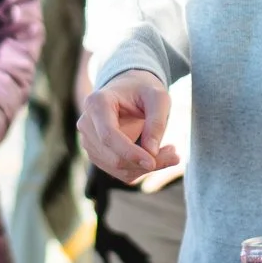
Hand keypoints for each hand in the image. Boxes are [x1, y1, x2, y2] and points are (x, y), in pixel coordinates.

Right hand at [78, 69, 177, 183]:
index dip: (129, 153)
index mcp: (97, 103)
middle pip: (113, 156)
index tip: (152, 163)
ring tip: (169, 152)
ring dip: (145, 167)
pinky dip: (140, 168)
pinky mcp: (96, 154)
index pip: (108, 136)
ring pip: (117, 168)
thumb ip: (157, 122)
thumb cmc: (144, 90)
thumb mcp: (158, 97)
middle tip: (174, 155)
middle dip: (144, 162)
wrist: (129, 90)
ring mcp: (88, 141)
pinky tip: (154, 154)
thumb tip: (151, 153)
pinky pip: (119, 172)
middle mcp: (86, 123)